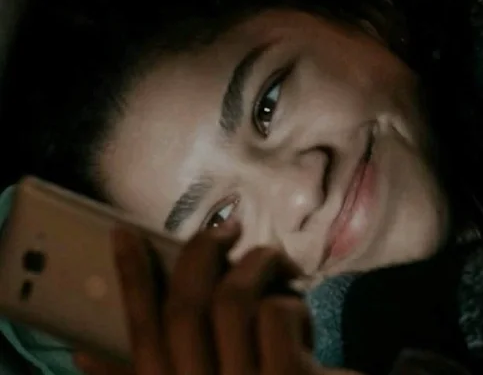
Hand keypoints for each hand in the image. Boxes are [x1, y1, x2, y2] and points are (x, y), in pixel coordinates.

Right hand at [73, 224, 360, 374]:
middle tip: (226, 229)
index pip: (141, 329)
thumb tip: (81, 355)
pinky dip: (290, 299)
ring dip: (256, 264)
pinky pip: (276, 316)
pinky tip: (300, 305)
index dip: (129, 276)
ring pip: (232, 300)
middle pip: (184, 306)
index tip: (123, 232)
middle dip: (202, 252)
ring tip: (274, 259)